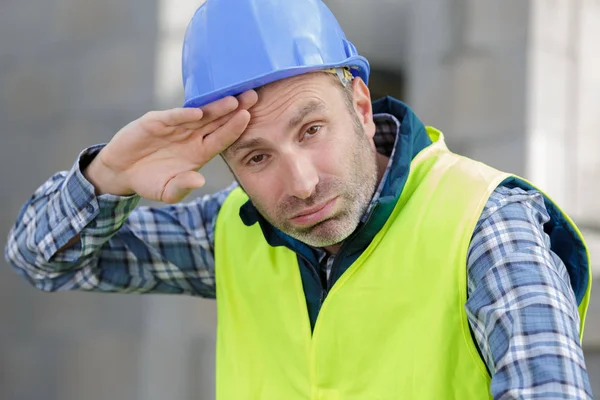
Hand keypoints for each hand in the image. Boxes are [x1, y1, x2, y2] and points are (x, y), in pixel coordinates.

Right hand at [84, 90, 257, 202]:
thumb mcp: (168, 191)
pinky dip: (183, 115)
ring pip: (198, 115)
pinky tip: (198, 112)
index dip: (235, 128)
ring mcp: (174, 127)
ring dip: (215, 107)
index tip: (249, 117)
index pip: (222, 138)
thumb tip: (198, 182)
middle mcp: (191, 136)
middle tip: (253, 96)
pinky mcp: (155, 122)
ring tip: (233, 99)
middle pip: (216, 121)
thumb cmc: (150, 181)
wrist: (121, 172)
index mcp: (199, 151)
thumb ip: (183, 186)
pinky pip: (172, 118)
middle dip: (234, 109)